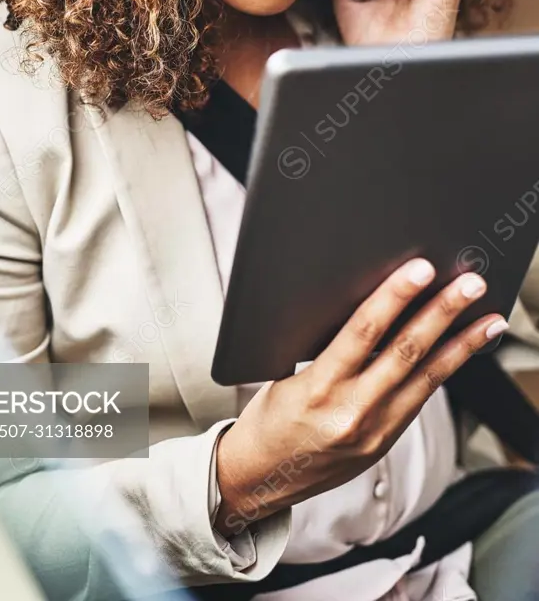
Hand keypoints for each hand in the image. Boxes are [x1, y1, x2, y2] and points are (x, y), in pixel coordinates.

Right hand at [213, 258, 507, 536]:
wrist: (261, 478)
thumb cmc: (268, 418)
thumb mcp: (285, 374)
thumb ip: (327, 348)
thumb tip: (370, 309)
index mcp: (319, 388)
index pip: (363, 331)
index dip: (395, 297)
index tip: (421, 270)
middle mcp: (352, 412)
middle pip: (406, 351)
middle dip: (442, 313)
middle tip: (470, 284)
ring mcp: (374, 431)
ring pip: (427, 378)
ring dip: (461, 345)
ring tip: (488, 320)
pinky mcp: (385, 442)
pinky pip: (420, 398)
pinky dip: (444, 370)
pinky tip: (461, 350)